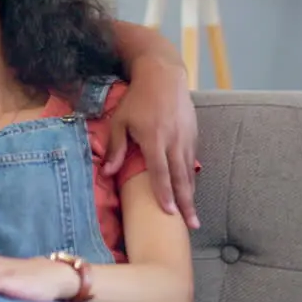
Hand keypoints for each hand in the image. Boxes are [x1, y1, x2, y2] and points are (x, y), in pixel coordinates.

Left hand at [105, 60, 199, 228]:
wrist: (164, 76)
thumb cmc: (137, 99)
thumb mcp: (120, 121)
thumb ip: (117, 148)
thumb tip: (107, 173)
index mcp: (155, 139)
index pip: (161, 172)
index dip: (165, 193)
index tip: (169, 212)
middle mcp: (174, 141)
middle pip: (181, 178)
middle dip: (187, 203)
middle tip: (191, 225)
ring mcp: (187, 138)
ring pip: (190, 171)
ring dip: (192, 194)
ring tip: (193, 216)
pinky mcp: (194, 135)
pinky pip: (192, 160)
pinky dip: (192, 178)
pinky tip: (190, 191)